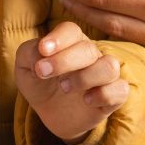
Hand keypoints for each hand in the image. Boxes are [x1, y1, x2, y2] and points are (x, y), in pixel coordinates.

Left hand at [16, 22, 127, 144]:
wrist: (50, 114)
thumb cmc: (39, 83)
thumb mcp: (24, 67)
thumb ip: (28, 53)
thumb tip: (41, 51)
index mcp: (70, 42)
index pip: (71, 30)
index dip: (58, 38)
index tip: (43, 50)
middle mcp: (90, 54)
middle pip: (87, 48)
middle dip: (64, 61)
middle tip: (43, 73)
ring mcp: (104, 75)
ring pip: (109, 66)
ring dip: (85, 77)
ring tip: (64, 88)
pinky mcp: (113, 95)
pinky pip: (120, 90)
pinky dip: (103, 94)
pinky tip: (86, 100)